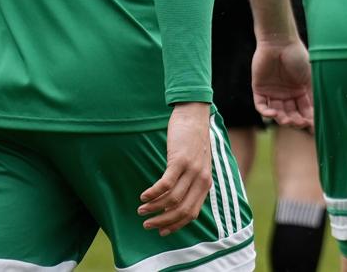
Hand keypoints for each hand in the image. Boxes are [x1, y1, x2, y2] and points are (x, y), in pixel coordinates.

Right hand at [139, 102, 213, 236]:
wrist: (194, 115)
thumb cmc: (192, 140)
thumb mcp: (198, 164)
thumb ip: (191, 181)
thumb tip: (175, 200)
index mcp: (205, 184)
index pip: (192, 214)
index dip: (175, 225)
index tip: (161, 232)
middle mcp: (201, 180)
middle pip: (182, 210)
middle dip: (163, 221)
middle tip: (147, 224)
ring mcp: (191, 170)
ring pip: (172, 200)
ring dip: (154, 208)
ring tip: (141, 210)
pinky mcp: (180, 160)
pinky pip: (166, 184)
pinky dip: (153, 193)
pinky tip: (143, 196)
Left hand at [251, 39, 313, 128]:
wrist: (279, 42)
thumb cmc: (297, 57)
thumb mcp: (310, 77)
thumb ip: (314, 95)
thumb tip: (323, 114)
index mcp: (300, 91)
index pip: (304, 111)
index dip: (308, 120)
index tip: (312, 126)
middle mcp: (287, 94)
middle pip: (291, 114)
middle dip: (296, 121)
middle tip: (300, 123)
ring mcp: (273, 92)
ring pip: (277, 112)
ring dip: (282, 119)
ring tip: (286, 120)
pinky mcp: (259, 89)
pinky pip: (261, 105)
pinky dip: (266, 112)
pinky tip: (273, 114)